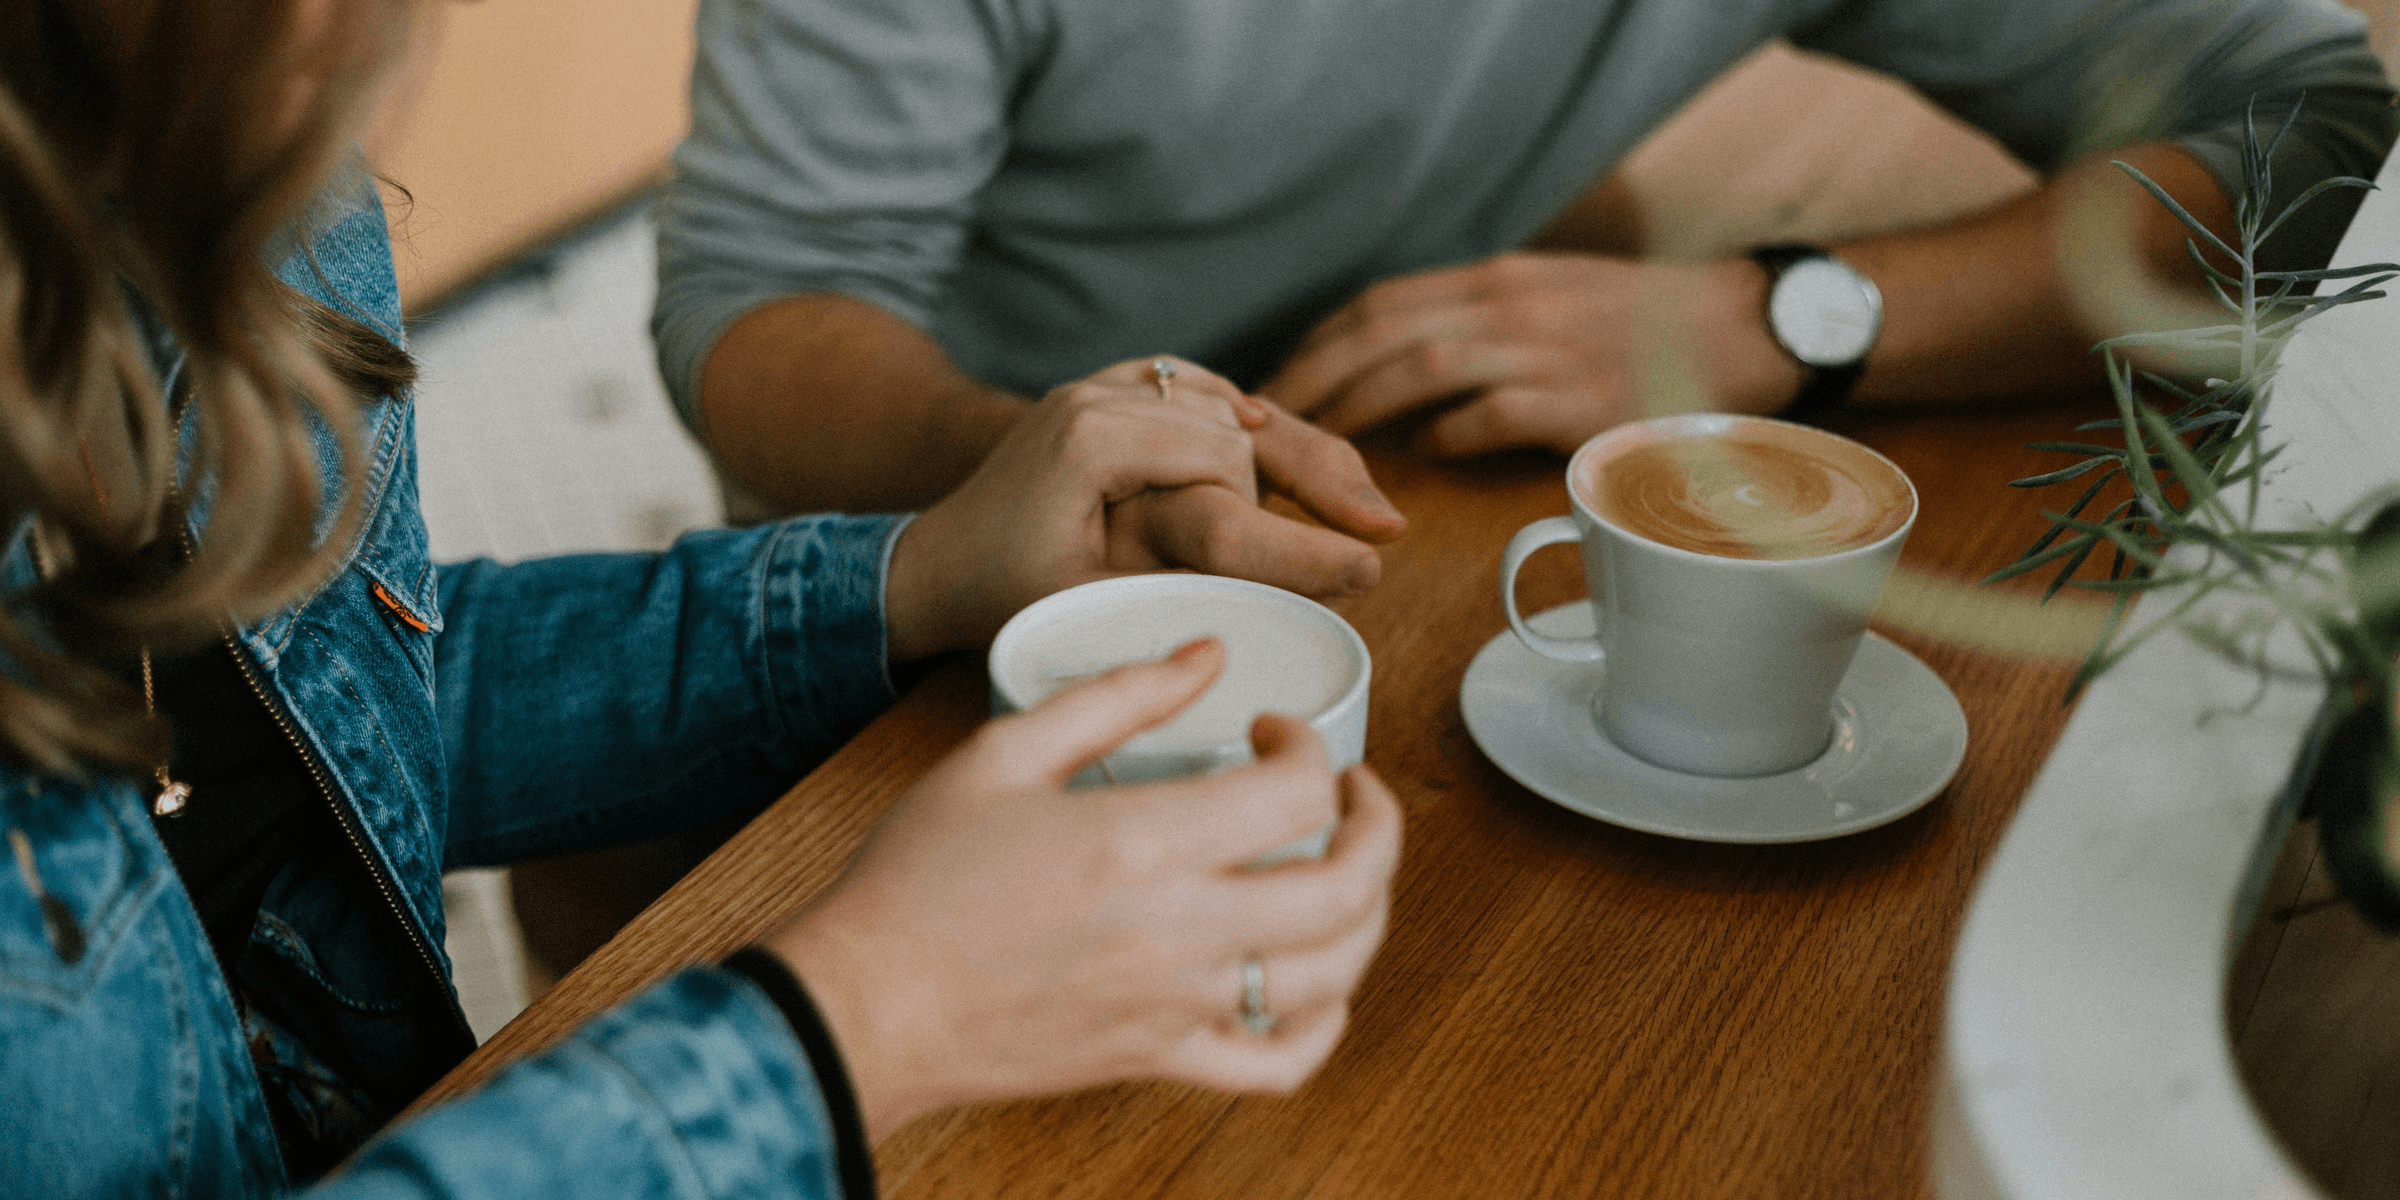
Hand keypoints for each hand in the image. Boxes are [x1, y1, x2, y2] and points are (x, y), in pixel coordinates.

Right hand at [768, 639, 1403, 1140]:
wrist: (865, 1001)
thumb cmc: (918, 877)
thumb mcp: (1003, 751)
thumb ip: (1116, 696)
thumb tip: (1206, 655)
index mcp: (1143, 842)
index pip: (1298, 791)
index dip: (1308, 744)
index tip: (1273, 730)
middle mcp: (1179, 930)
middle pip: (1349, 888)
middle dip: (1378, 826)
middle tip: (1353, 793)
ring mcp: (1177, 1005)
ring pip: (1335, 975)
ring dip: (1370, 914)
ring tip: (1348, 872)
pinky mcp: (1160, 1058)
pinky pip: (1280, 1064)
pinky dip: (1324, 1026)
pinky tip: (1316, 983)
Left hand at [885, 357, 1400, 660]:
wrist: (933, 561)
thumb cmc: (1002, 594)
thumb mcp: (1091, 600)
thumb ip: (1179, 581)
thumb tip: (1276, 594)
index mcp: (1093, 436)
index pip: (1224, 462)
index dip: (1292, 520)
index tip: (1359, 561)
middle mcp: (1099, 393)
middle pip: (1238, 423)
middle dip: (1317, 475)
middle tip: (1385, 528)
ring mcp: (1102, 385)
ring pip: (1226, 404)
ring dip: (1292, 449)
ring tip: (1362, 502)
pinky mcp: (1108, 392)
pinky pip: (1197, 392)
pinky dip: (1246, 419)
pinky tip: (1291, 446)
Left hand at [1262, 252, 1798, 456]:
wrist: (1748, 327)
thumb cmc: (1648, 324)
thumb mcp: (1555, 297)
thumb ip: (1484, 323)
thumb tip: (1408, 371)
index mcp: (1499, 282)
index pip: (1382, 302)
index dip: (1320, 343)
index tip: (1278, 382)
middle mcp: (1512, 306)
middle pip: (1383, 331)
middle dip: (1315, 378)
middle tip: (1270, 425)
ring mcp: (1548, 350)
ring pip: (1423, 366)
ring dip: (1361, 408)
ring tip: (1323, 449)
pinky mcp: (1583, 400)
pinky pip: (1492, 414)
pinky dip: (1448, 435)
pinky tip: (1423, 458)